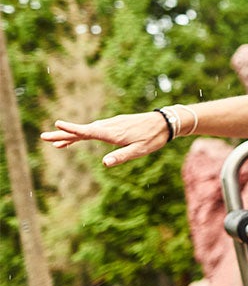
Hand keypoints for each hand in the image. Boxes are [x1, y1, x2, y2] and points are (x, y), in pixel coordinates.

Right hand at [41, 112, 169, 166]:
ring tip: (56, 144)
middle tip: (44, 138)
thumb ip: (122, 156)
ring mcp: (112, 124)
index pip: (88, 131)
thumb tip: (104, 163)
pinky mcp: (115, 124)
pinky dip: (83, 133)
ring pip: (87, 130)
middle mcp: (109, 126)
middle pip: (82, 131)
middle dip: (63, 134)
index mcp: (113, 133)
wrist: (166, 122)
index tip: (56, 125)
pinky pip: (95, 129)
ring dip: (71, 135)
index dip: (72, 129)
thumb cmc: (153, 138)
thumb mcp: (139, 150)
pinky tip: (78, 138)